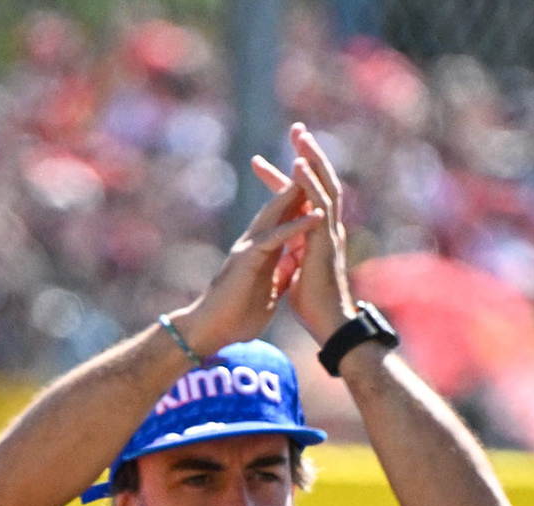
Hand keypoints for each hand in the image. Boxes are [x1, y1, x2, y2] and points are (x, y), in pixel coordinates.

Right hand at [175, 171, 323, 354]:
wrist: (212, 331)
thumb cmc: (237, 315)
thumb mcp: (269, 290)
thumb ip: (279, 272)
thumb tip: (292, 262)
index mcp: (264, 249)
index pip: (286, 215)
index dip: (302, 196)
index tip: (322, 178)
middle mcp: (256, 242)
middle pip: (280, 204)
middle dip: (296, 178)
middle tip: (309, 146)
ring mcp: (250, 248)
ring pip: (277, 212)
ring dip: (297, 191)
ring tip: (314, 168)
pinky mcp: (248, 260)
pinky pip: (277, 238)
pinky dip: (297, 226)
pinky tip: (315, 214)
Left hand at [251, 122, 357, 344]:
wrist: (328, 323)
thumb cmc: (314, 304)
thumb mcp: (296, 273)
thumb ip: (294, 257)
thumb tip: (287, 255)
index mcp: (315, 234)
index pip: (300, 199)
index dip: (284, 180)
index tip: (261, 164)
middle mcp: (325, 228)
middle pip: (319, 182)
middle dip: (307, 155)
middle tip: (297, 130)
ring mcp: (328, 232)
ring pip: (324, 186)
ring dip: (312, 159)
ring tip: (301, 136)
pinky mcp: (325, 240)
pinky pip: (319, 204)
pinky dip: (309, 183)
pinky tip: (299, 165)